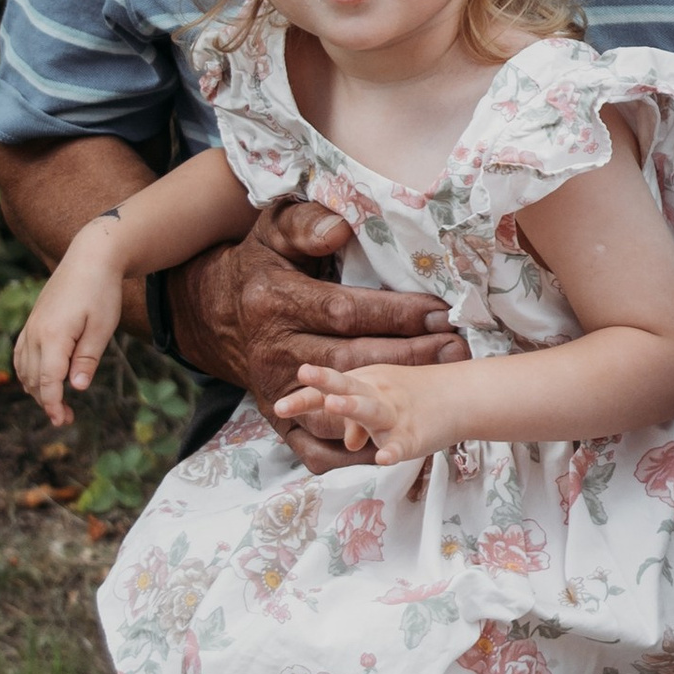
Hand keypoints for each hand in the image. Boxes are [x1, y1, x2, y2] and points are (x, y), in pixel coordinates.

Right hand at [14, 239, 124, 426]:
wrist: (89, 258)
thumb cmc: (101, 292)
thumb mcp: (102, 328)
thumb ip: (87, 359)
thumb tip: (77, 387)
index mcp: (53, 336)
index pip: (47, 380)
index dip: (52, 404)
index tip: (60, 421)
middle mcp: (36, 333)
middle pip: (33, 378)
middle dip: (46, 402)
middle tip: (65, 419)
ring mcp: (31, 326)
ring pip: (23, 368)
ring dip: (35, 389)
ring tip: (56, 403)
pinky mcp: (33, 321)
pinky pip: (20, 353)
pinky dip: (26, 371)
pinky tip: (37, 380)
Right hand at [173, 200, 460, 471]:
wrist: (217, 313)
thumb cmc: (263, 266)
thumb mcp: (275, 232)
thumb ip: (306, 225)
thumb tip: (338, 231)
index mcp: (277, 303)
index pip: (345, 313)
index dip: (395, 315)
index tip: (440, 313)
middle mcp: (274, 352)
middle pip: (351, 361)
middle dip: (409, 357)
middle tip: (455, 348)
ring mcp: (275, 391)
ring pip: (339, 409)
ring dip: (391, 403)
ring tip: (440, 386)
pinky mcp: (279, 419)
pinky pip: (316, 446)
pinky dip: (355, 449)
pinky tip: (397, 436)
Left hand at [275, 361, 469, 467]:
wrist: (461, 397)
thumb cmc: (415, 397)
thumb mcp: (381, 400)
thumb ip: (355, 419)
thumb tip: (347, 441)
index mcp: (365, 384)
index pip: (329, 389)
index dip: (305, 397)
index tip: (278, 406)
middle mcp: (378, 394)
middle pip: (348, 388)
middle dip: (326, 383)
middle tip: (305, 374)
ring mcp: (396, 415)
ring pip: (372, 410)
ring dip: (353, 408)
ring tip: (334, 405)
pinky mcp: (414, 436)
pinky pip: (401, 445)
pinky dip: (392, 451)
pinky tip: (382, 458)